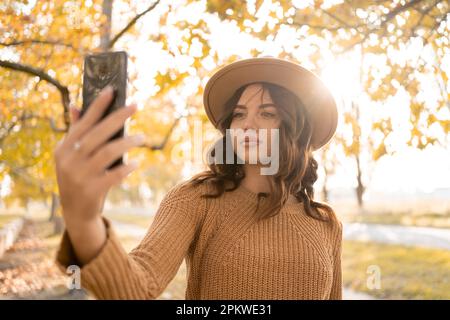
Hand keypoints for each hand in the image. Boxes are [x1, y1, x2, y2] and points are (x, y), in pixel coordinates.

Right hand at [54, 86, 143, 223]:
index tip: (112, 90)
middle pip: (98, 133)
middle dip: (118, 117)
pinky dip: (127, 167)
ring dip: (128, 142)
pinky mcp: (92, 190)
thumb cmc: (77, 177)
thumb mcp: (70, 156)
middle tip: (135, 106)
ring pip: (108, 152)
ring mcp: (80, 175)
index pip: (83, 122)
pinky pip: (114, 175)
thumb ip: (75, 132)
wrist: (75, 212)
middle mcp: (70, 159)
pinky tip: (136, 163)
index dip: (98, 105)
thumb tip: (77, 105)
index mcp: (64, 148)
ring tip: (142, 137)